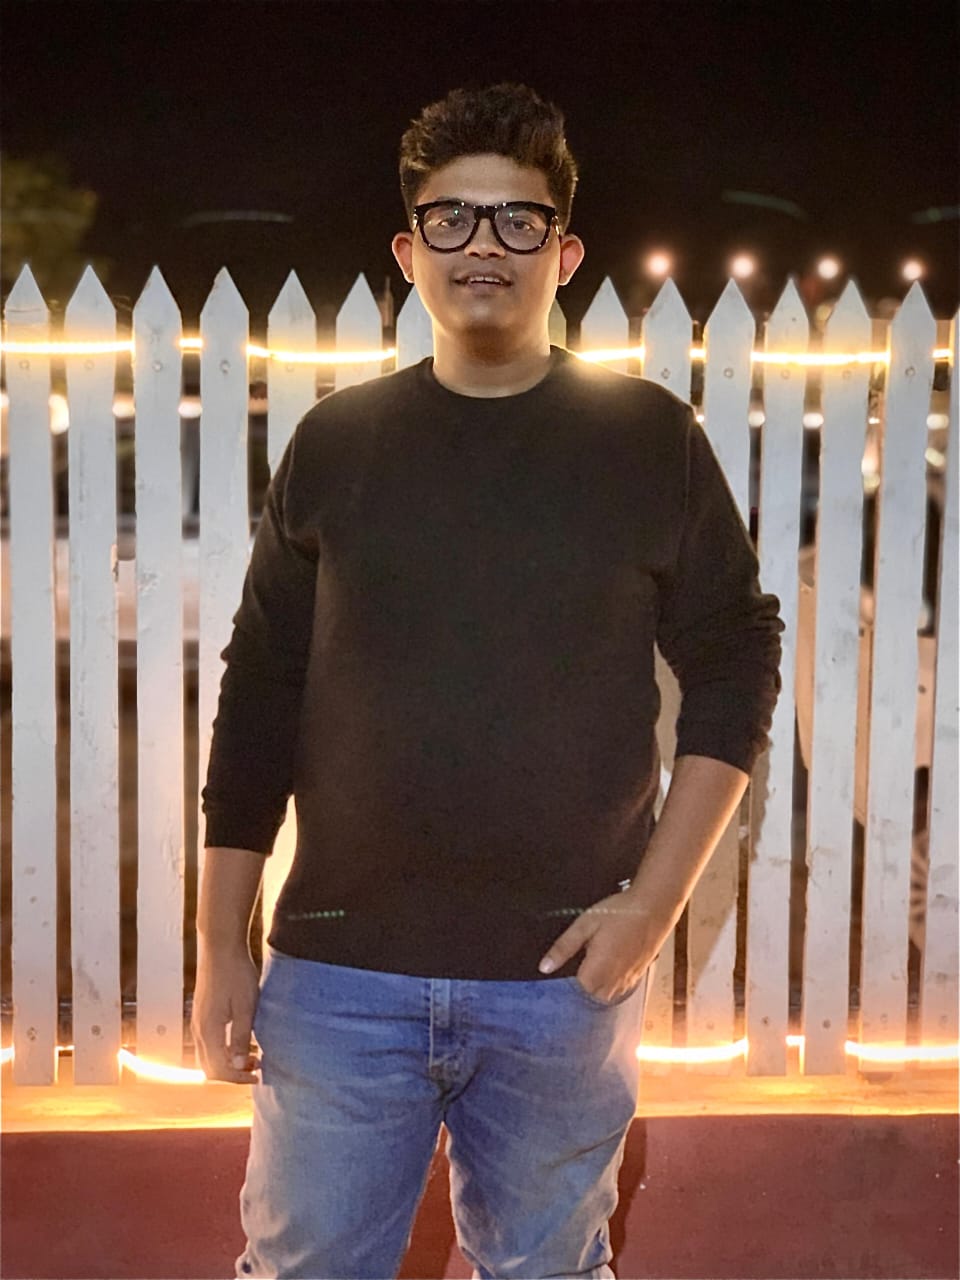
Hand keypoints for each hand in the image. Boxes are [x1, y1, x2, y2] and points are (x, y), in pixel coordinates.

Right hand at [192, 943, 261, 1083]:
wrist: (221, 947)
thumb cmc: (236, 973)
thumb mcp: (245, 1007)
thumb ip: (240, 1037)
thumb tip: (237, 1065)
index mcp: (208, 1030)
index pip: (218, 1069)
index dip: (237, 1078)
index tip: (257, 1076)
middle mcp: (198, 1029)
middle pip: (209, 1067)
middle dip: (232, 1074)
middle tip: (256, 1068)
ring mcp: (198, 1021)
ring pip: (208, 1055)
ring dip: (228, 1061)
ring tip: (252, 1055)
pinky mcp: (202, 1013)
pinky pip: (208, 1042)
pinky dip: (224, 1049)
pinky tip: (242, 1039)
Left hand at [538, 889, 659, 1002]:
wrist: (654, 907)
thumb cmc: (618, 913)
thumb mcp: (585, 924)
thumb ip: (564, 947)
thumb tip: (544, 967)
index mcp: (597, 972)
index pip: (574, 992)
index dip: (565, 984)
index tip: (559, 975)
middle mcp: (613, 983)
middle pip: (590, 997)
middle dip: (581, 986)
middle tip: (576, 965)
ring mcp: (627, 981)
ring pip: (605, 995)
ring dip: (596, 986)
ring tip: (592, 965)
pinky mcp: (638, 976)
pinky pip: (619, 989)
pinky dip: (611, 982)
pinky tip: (609, 966)